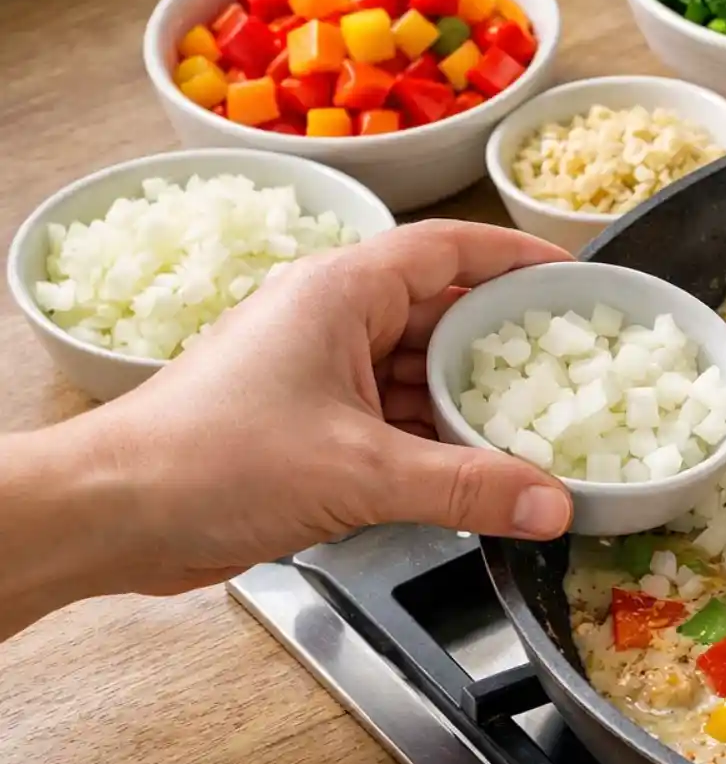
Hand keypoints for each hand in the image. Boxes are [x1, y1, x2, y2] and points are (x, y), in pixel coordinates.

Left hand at [48, 220, 575, 601]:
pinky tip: (478, 469)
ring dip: (471, 400)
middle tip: (575, 362)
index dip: (515, 256)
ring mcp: (317, 372)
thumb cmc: (208, 459)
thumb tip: (553, 505)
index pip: (449, 248)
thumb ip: (465, 488)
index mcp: (340, 292)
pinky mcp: (308, 424)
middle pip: (441, 313)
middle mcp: (331, 320)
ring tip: (540, 423)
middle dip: (506, 341)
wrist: (112, 514)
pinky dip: (436, 440)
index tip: (573, 275)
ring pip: (417, 371)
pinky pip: (394, 418)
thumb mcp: (358, 472)